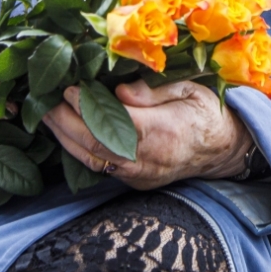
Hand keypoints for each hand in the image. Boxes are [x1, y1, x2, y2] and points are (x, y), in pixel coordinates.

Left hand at [42, 80, 252, 189]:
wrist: (224, 149)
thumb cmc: (207, 113)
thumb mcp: (189, 89)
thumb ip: (153, 92)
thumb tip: (120, 91)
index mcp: (165, 132)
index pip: (116, 123)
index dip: (88, 108)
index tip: (69, 89)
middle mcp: (150, 159)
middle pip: (97, 146)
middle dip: (67, 124)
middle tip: (45, 103)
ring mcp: (142, 175)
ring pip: (95, 161)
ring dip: (66, 139)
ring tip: (47, 117)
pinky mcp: (137, 182)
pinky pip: (102, 168)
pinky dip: (79, 151)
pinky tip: (66, 134)